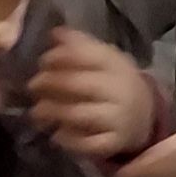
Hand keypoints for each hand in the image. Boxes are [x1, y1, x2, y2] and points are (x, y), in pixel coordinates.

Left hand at [27, 28, 168, 165]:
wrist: (143, 116)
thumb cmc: (112, 84)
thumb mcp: (104, 61)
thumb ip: (80, 46)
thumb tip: (55, 32)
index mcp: (116, 64)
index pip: (87, 55)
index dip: (60, 56)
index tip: (43, 61)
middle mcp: (119, 90)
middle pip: (79, 84)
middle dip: (51, 84)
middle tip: (32, 85)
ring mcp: (118, 118)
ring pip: (80, 114)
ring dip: (53, 112)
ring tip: (37, 111)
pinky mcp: (114, 143)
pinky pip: (87, 144)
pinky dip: (68, 140)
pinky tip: (57, 134)